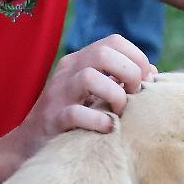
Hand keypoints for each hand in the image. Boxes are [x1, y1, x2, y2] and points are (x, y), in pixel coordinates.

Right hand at [13, 34, 154, 156]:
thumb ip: (120, 80)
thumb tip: (152, 73)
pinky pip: (76, 113)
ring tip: (119, 112)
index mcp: (81, 60)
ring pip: (89, 77)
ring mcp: (59, 94)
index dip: (137, 57)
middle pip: (103, 53)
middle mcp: (69, 71)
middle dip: (129, 73)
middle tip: (134, 95)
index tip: (146, 81)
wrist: (32, 142)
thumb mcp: (95, 92)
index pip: (114, 41)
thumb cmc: (74, 117)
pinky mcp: (53, 119)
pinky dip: (98, 121)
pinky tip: (107, 128)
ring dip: (114, 95)